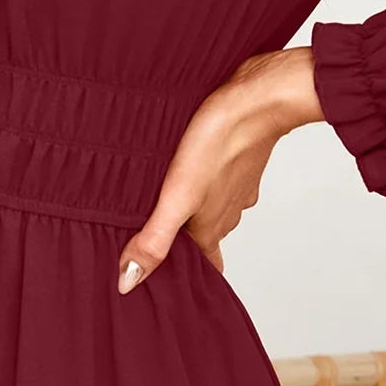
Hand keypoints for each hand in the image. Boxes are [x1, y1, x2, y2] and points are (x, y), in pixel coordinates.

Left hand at [117, 46, 322, 287]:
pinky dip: (207, 181)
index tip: (173, 286)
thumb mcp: (177, 197)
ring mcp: (238, 186)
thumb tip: (128, 281)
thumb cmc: (218, 145)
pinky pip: (222, 179)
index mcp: (211, 227)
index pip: (205, 267)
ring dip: (196, 211)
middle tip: (161, 244)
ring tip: (171, 205)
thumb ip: (154, 239)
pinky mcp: (241, 159)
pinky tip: (193, 168)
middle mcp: (228, 212)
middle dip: (187, 243)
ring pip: (215, 208)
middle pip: (208, 238)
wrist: (257, 99)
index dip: (189, 277)